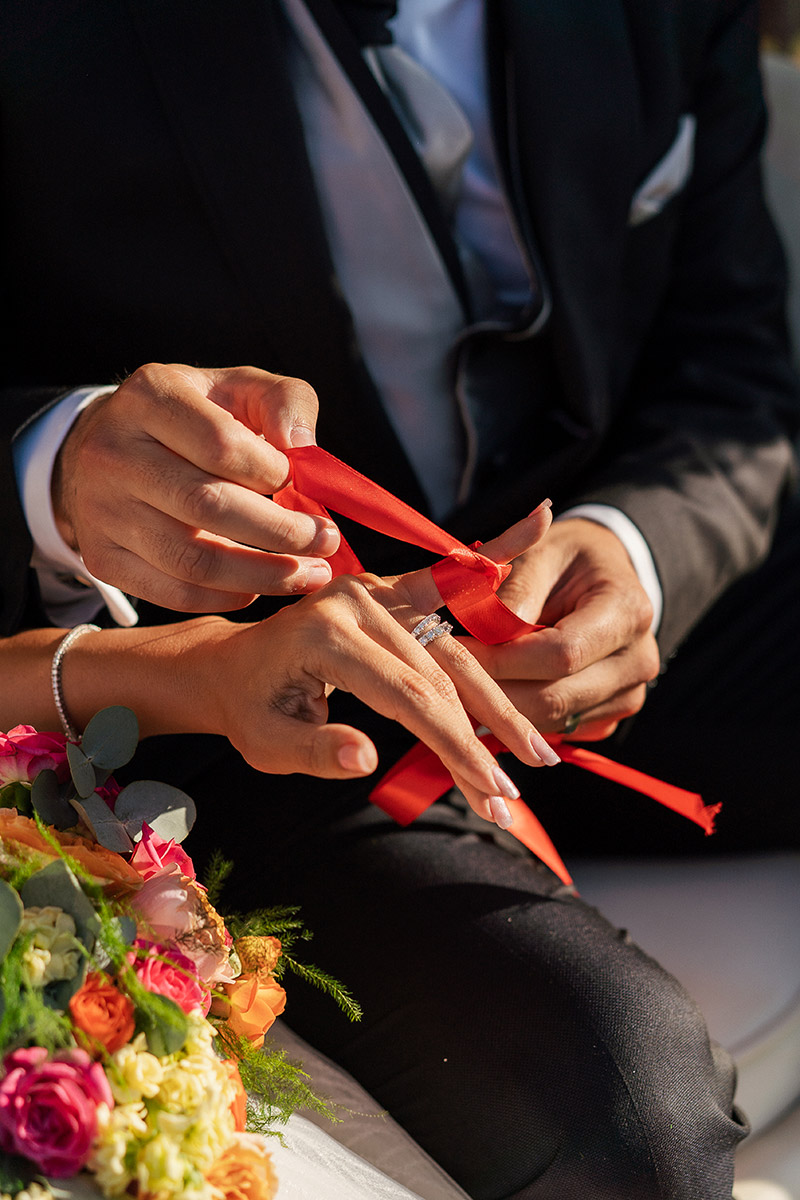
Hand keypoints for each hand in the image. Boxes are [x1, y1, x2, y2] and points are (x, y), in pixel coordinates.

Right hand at [52, 363, 340, 610]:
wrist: (111, 447)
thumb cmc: (195, 417)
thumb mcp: (238, 388)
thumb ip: (283, 402)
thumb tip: (302, 447)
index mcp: (149, 396)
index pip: (221, 444)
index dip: (273, 472)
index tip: (304, 486)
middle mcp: (113, 452)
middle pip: (207, 505)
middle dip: (282, 532)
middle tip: (326, 542)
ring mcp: (100, 509)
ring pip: (193, 560)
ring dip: (265, 575)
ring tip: (309, 574)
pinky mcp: (101, 558)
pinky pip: (174, 593)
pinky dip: (228, 597)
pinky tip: (259, 587)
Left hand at [186, 505, 558, 828]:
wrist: (232, 666)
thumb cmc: (249, 709)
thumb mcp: (267, 743)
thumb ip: (317, 750)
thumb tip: (367, 758)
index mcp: (324, 635)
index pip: (407, 696)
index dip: (454, 746)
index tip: (490, 790)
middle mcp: (354, 601)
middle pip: (441, 677)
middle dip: (482, 740)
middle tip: (514, 792)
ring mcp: (375, 590)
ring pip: (455, 652)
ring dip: (496, 706)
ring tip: (534, 753)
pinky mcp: (389, 589)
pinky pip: (449, 586)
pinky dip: (495, 572)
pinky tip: (539, 526)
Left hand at [464, 519, 660, 740]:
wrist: (602, 575)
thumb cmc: (564, 559)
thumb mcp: (539, 555)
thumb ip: (513, 594)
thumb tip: (480, 640)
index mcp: (627, 611)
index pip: (561, 653)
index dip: (503, 659)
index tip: (456, 652)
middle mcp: (639, 660)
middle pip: (556, 697)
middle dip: (493, 693)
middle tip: (444, 682)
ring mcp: (628, 694)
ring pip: (552, 721)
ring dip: (500, 711)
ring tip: (457, 692)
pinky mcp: (610, 717)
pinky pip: (556, 729)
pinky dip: (519, 719)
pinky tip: (487, 702)